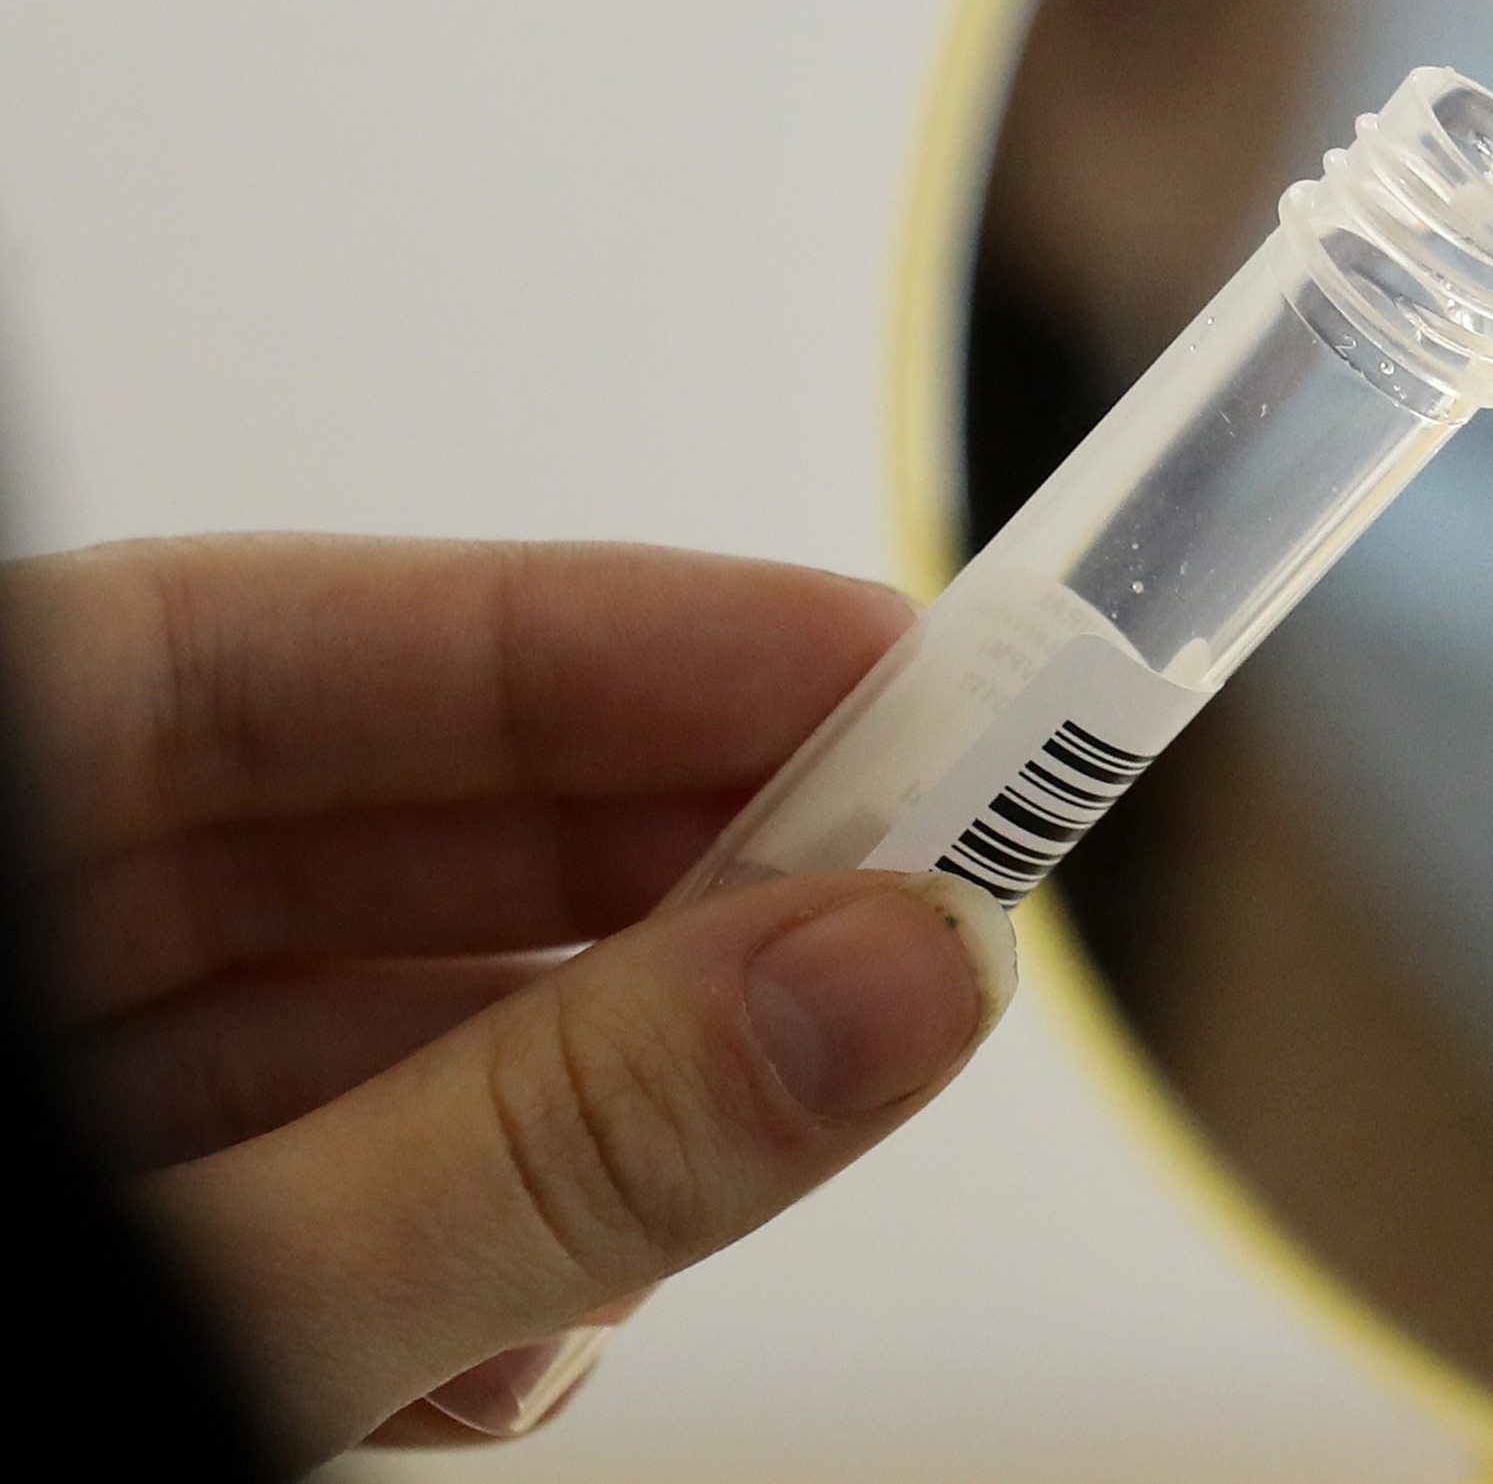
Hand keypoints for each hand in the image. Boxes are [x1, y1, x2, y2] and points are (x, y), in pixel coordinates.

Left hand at [4, 536, 1014, 1462]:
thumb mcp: (211, 1300)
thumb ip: (534, 1150)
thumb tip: (882, 978)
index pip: (301, 649)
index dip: (611, 638)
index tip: (880, 659)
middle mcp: (6, 944)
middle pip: (378, 836)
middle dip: (654, 897)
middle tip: (906, 906)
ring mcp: (63, 1105)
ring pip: (382, 1036)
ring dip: (581, 1128)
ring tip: (683, 1215)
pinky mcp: (148, 1247)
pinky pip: (338, 1198)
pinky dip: (468, 1263)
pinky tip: (509, 1349)